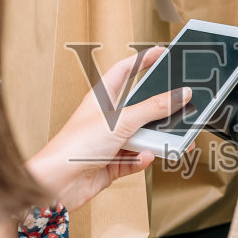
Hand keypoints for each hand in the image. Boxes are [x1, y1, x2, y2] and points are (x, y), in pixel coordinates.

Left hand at [27, 47, 189, 211]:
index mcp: (101, 98)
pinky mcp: (112, 163)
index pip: (124, 71)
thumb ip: (153, 108)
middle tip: (177, 109)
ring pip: (141, 136)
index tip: (160, 53)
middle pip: (139, 107)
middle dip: (158, 111)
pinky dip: (142, 160)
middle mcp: (105, 118)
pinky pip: (136, 159)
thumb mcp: (120, 121)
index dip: (141, 60)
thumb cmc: (73, 147)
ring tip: (164, 142)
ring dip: (153, 141)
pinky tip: (143, 158)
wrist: (58, 184)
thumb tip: (180, 95)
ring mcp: (109, 141)